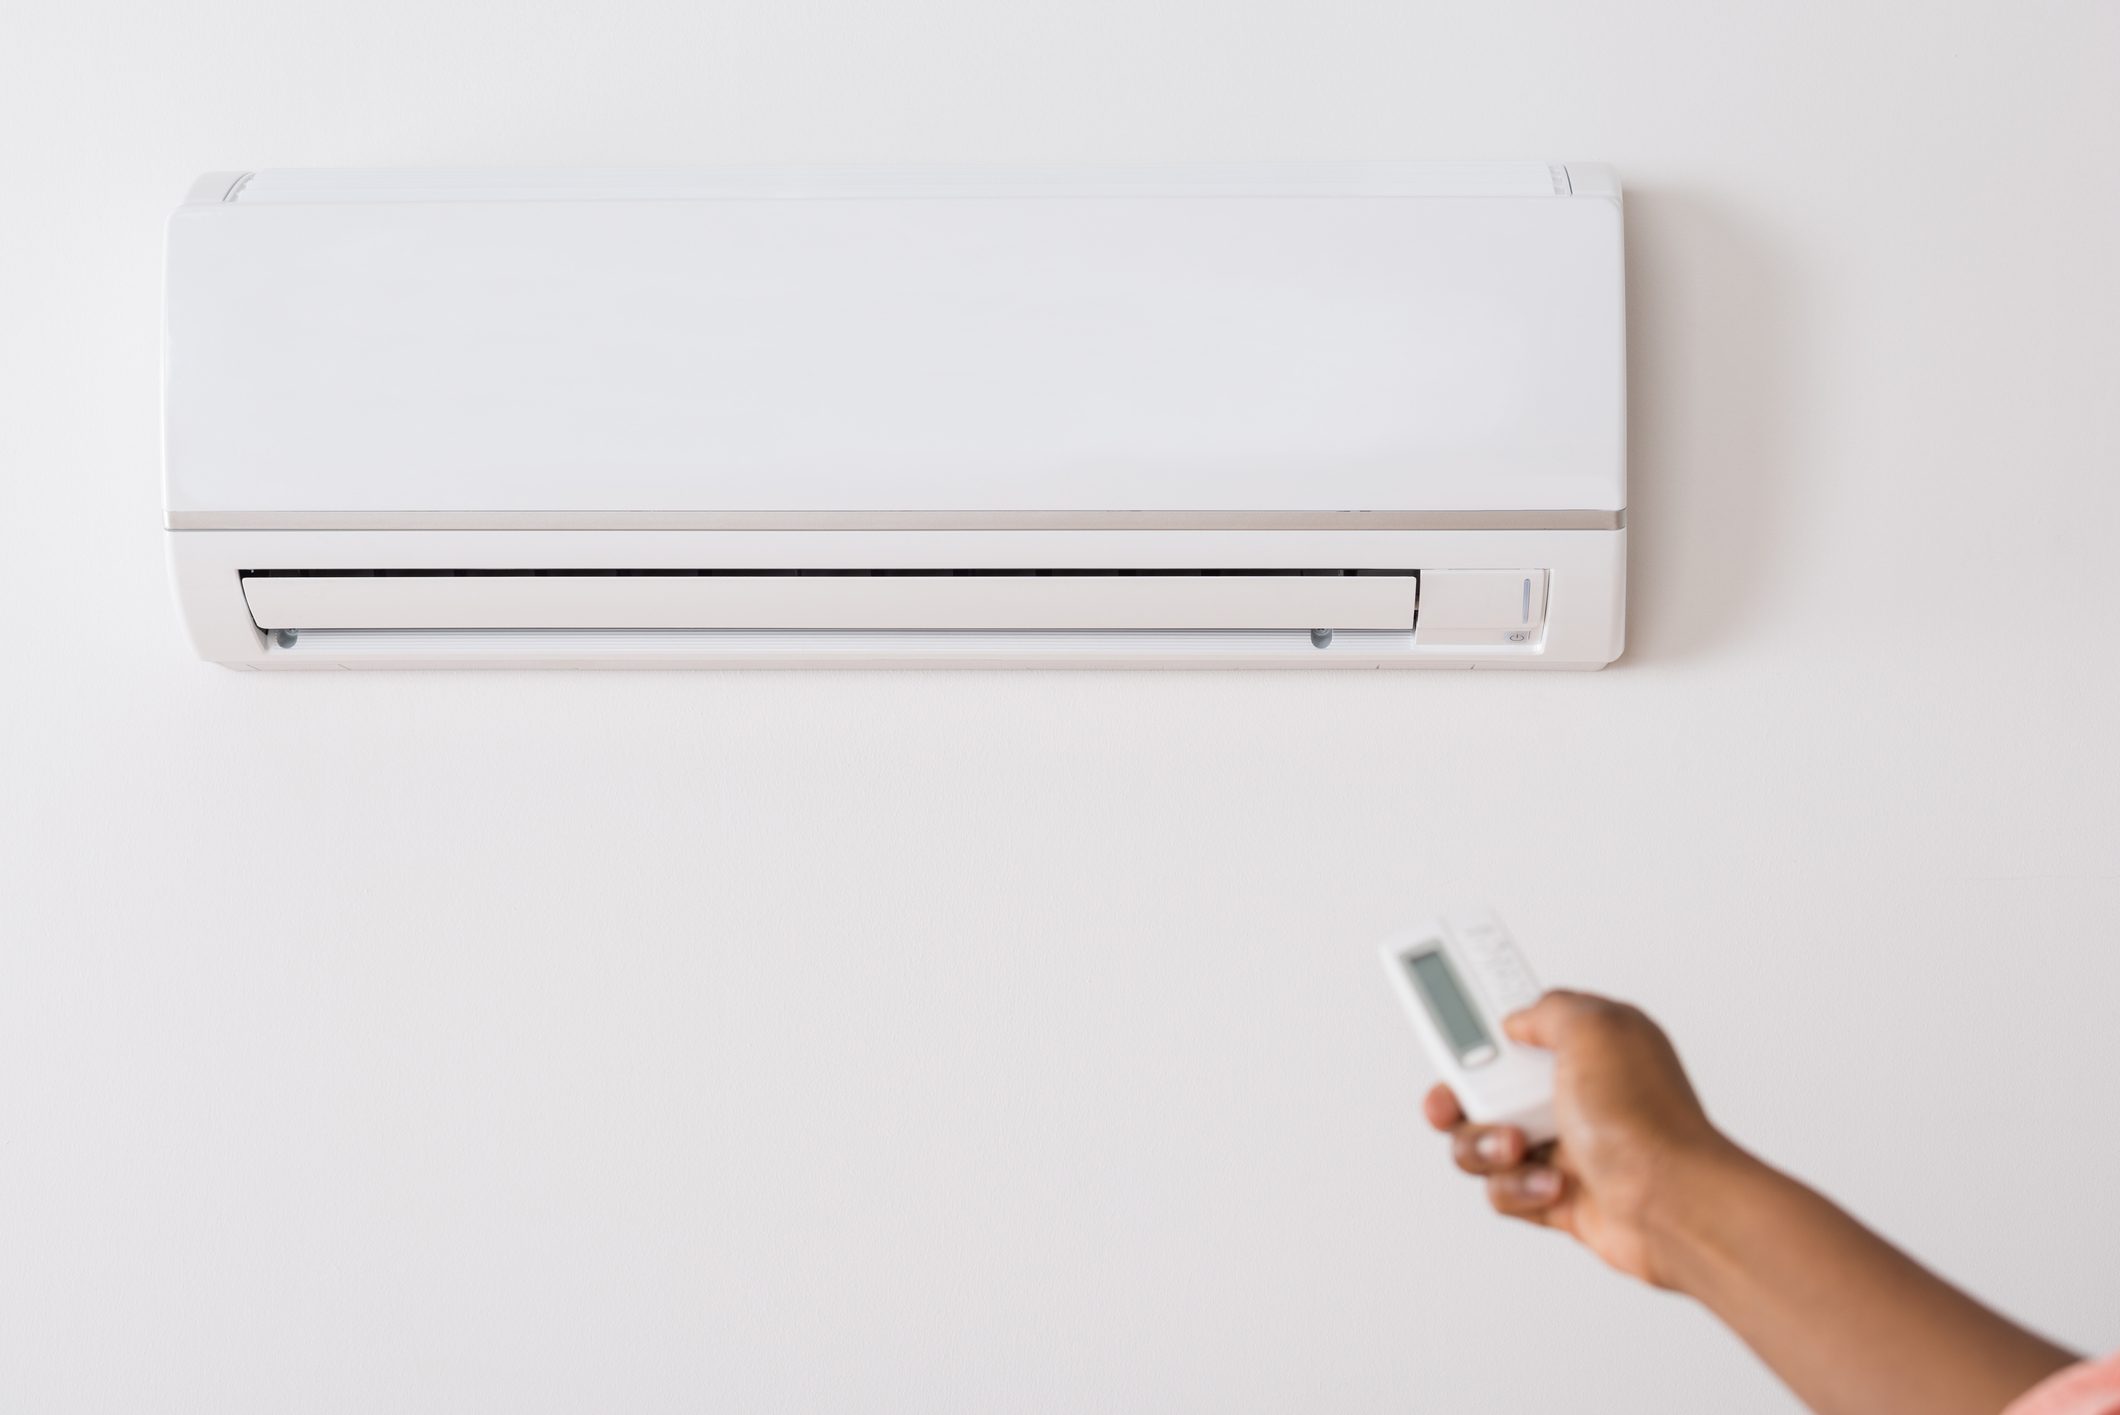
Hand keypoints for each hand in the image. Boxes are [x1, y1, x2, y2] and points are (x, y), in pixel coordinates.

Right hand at [1423, 989, 1739, 1287]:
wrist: (1670, 1205)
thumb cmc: (1643, 1121)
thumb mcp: (1594, 1026)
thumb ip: (1548, 1008)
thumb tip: (1518, 1019)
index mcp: (1586, 1046)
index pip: (1519, 1022)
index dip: (1479, 1021)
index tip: (1446, 1017)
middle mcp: (1573, 1093)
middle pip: (1483, 1086)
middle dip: (1459, 1096)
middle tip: (1454, 1099)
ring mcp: (1563, 1145)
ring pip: (1482, 1141)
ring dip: (1486, 1146)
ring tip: (1518, 1147)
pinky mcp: (1554, 1194)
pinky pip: (1501, 1189)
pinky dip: (1517, 1188)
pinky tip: (1553, 1185)